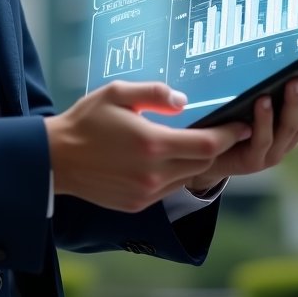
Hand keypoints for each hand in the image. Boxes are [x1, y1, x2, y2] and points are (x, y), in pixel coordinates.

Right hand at [45, 81, 251, 212]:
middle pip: (203, 162)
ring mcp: (147, 192)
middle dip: (217, 146)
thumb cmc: (86, 121)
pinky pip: (169, 189)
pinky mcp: (138, 204)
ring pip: (188, 177)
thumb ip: (154, 93)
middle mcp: (154, 173)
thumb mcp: (117, 93)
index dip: (230, 134)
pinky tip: (166, 158)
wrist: (56, 159)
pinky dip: (175, 173)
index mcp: (152, 143)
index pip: (207, 144)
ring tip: (195, 143)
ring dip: (195, 161)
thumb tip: (184, 101)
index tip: (241, 124)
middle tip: (224, 130)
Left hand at [185, 68, 297, 191]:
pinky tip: (262, 100)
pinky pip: (262, 138)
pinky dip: (264, 119)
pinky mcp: (253, 160)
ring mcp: (274, 152)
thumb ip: (270, 87)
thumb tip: (285, 55)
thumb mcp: (254, 102)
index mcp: (296, 126)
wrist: (206, 158)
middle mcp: (290, 140)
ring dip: (294, 103)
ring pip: (291, 127)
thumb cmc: (232, 122)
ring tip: (293, 81)